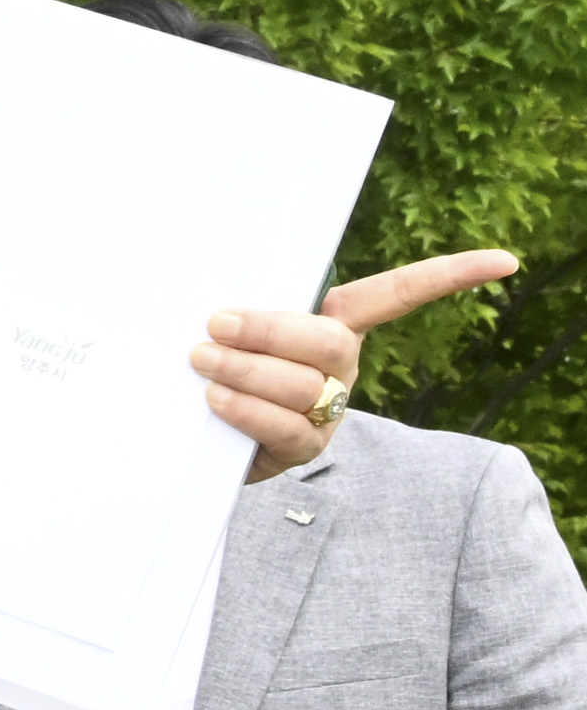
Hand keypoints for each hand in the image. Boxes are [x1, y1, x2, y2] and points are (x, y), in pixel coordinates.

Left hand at [198, 252, 519, 478]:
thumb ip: (242, 310)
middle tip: (216, 325)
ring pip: (304, 383)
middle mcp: (342, 365)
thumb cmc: (221, 367)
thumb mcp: (234, 332)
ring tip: (202, 360)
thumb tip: (218, 294)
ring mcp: (330, 408)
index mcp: (336, 324)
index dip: (450, 275)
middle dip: (270, 330)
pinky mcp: (305, 448)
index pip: (398, 293)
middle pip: (329, 341)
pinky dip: (246, 408)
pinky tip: (217, 398)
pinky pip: (285, 426)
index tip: (507, 262)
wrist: (206, 438)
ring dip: (246, 369)